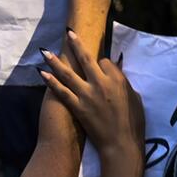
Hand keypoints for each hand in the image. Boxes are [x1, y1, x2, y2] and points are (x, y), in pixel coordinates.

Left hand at [41, 36, 143, 157]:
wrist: (121, 144)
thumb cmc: (133, 123)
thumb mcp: (134, 97)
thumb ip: (123, 83)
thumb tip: (115, 74)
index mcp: (117, 80)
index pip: (105, 62)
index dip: (102, 64)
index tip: (101, 70)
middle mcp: (100, 83)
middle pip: (86, 58)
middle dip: (76, 44)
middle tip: (68, 33)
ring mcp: (87, 95)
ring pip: (68, 73)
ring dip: (55, 61)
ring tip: (45, 52)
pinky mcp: (77, 107)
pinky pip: (61, 91)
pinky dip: (51, 82)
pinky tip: (42, 73)